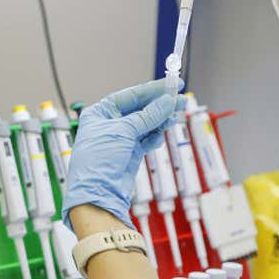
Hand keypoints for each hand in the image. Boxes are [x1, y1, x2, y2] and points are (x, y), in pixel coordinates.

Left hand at [62, 79, 184, 229]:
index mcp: (100, 113)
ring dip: (161, 120)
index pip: (130, 95)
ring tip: (176, 115)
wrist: (97, 194)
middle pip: (140, 108)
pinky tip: (162, 132)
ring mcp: (120, 139)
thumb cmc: (98, 161)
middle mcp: (110, 124)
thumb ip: (147, 116)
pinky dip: (155, 135)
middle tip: (181, 100)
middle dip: (160, 104)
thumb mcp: (123, 132)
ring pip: (146, 124)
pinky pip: (146, 139)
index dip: (152, 89)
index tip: (172, 84)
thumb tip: (166, 101)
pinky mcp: (129, 153)